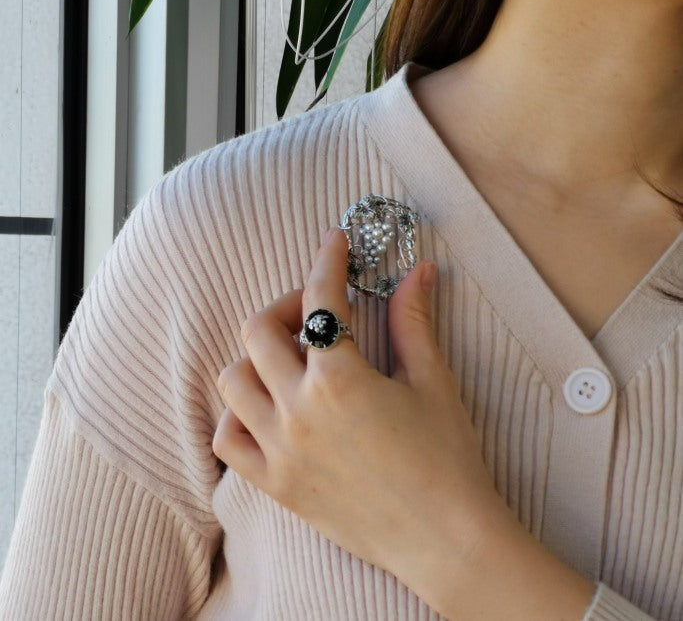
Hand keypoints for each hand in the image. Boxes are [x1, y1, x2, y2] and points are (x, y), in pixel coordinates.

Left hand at [212, 228, 594, 618]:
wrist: (446, 539)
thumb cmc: (447, 460)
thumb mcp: (432, 383)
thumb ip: (414, 322)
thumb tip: (418, 272)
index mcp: (340, 380)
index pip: (320, 300)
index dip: (326, 261)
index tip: (332, 243)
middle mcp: (298, 411)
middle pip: (258, 331)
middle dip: (284, 306)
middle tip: (316, 312)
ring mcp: (280, 450)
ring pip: (232, 381)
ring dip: (257, 359)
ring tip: (292, 362)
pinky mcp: (275, 485)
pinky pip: (228, 440)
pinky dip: (239, 415)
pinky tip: (270, 409)